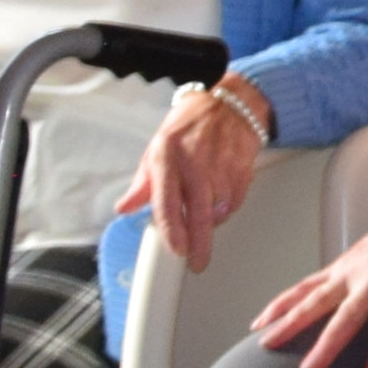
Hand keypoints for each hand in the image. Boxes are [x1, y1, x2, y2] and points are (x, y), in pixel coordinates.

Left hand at [125, 83, 266, 251]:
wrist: (231, 105)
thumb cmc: (191, 125)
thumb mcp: (157, 148)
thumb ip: (142, 183)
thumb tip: (124, 209)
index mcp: (167, 155)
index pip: (168, 200)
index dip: (172, 229)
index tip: (177, 250)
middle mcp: (195, 161)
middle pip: (198, 212)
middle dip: (199, 243)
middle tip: (198, 263)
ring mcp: (221, 166)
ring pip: (218, 210)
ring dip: (211, 223)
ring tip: (204, 220)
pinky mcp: (242, 169)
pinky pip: (234, 202)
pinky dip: (226, 209)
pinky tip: (219, 203)